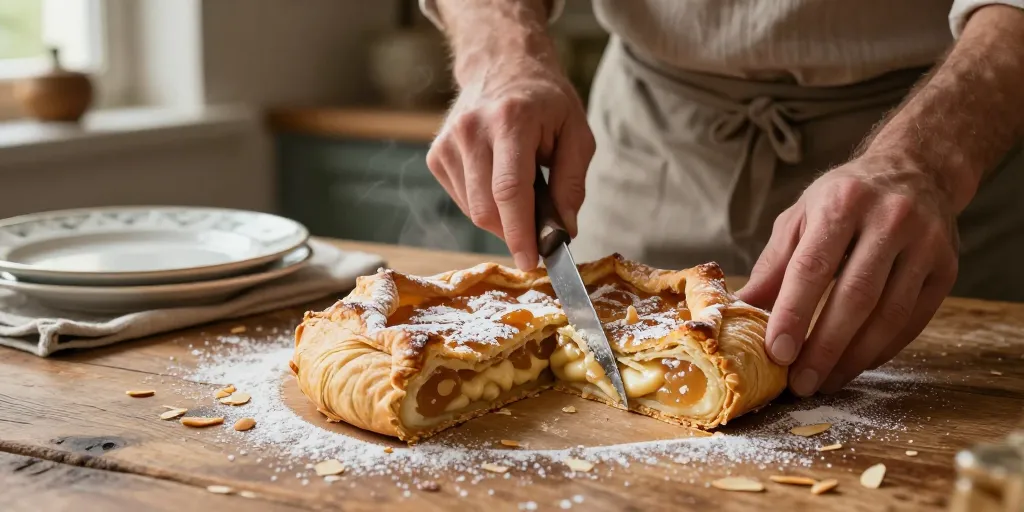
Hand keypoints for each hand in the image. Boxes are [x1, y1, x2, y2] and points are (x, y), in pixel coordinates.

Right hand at [426, 58, 594, 269]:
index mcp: (510, 120)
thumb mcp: (576, 133)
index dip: (520, 233)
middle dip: (514, 233)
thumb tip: (563, 232)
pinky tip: (499, 184)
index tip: (532, 262)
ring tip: (523, 194)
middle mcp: (471, 130)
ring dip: (502, 219)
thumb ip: (572, 184)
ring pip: (473, 211)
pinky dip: (485, 206)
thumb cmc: (545, 102)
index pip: (509, 191)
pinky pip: (463, 201)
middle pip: (486, 209)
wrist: (503, 65)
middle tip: (539, 236)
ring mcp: (448, 143)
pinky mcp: (436, 155)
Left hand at [737, 154, 959, 395]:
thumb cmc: (844, 199)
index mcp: (842, 203)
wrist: (914, 170)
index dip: (793, 314)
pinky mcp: (947, 268)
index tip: (777, 353)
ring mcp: (925, 243)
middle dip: (824, 348)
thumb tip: (738, 312)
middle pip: (855, 297)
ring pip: (889, 315)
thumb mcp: (800, 218)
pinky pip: (914, 320)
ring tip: (826, 381)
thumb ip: (773, 266)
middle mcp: (890, 219)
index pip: (813, 267)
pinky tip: (857, 364)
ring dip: (854, 357)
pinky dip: (883, 349)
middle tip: (801, 383)